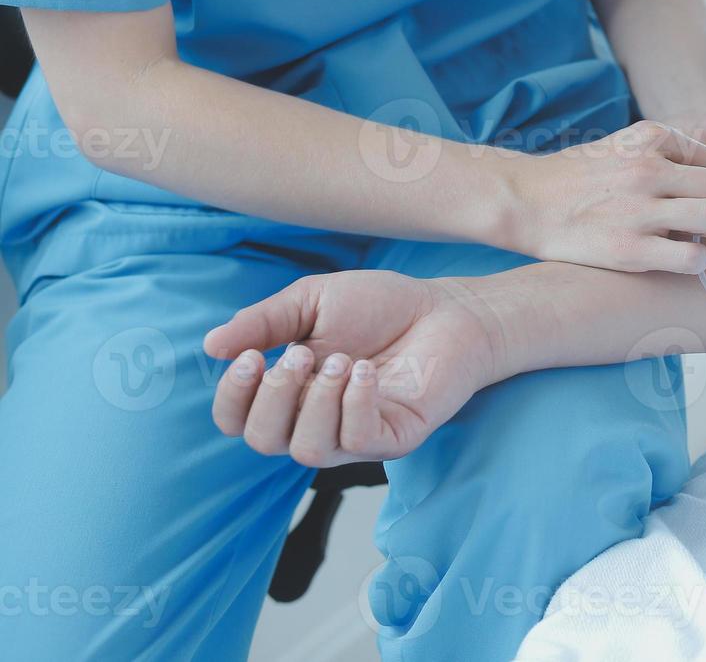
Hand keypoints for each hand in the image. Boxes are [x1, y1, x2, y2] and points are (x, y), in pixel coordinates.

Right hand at [204, 272, 500, 466]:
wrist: (447, 308)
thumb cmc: (382, 306)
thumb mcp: (312, 302)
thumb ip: (264, 322)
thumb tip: (210, 345)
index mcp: (289, 392)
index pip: (237, 419)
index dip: (232, 396)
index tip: (250, 356)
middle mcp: (316, 421)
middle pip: (264, 441)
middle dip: (273, 398)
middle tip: (300, 355)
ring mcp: (356, 435)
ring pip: (308, 451)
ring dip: (316, 403)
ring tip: (342, 360)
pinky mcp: (394, 438)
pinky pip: (358, 441)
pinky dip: (354, 405)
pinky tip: (366, 371)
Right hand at [508, 120, 705, 274]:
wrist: (522, 199)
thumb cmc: (578, 178)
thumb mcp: (624, 146)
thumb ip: (668, 155)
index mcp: (652, 138)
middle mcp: (648, 169)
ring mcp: (638, 209)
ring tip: (693, 239)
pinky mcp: (628, 249)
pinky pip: (693, 258)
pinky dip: (696, 263)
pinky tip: (680, 261)